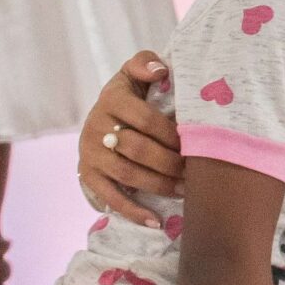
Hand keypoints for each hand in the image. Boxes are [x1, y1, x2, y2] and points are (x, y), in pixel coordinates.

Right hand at [77, 51, 181, 226]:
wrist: (104, 116)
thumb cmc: (133, 95)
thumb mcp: (135, 73)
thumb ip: (145, 63)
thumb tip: (159, 70)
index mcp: (112, 98)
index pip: (146, 119)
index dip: (173, 135)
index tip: (197, 143)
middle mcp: (96, 126)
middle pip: (137, 150)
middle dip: (170, 163)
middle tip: (195, 171)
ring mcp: (90, 153)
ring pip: (127, 174)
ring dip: (159, 185)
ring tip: (185, 190)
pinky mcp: (87, 175)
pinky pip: (110, 197)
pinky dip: (133, 211)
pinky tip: (156, 221)